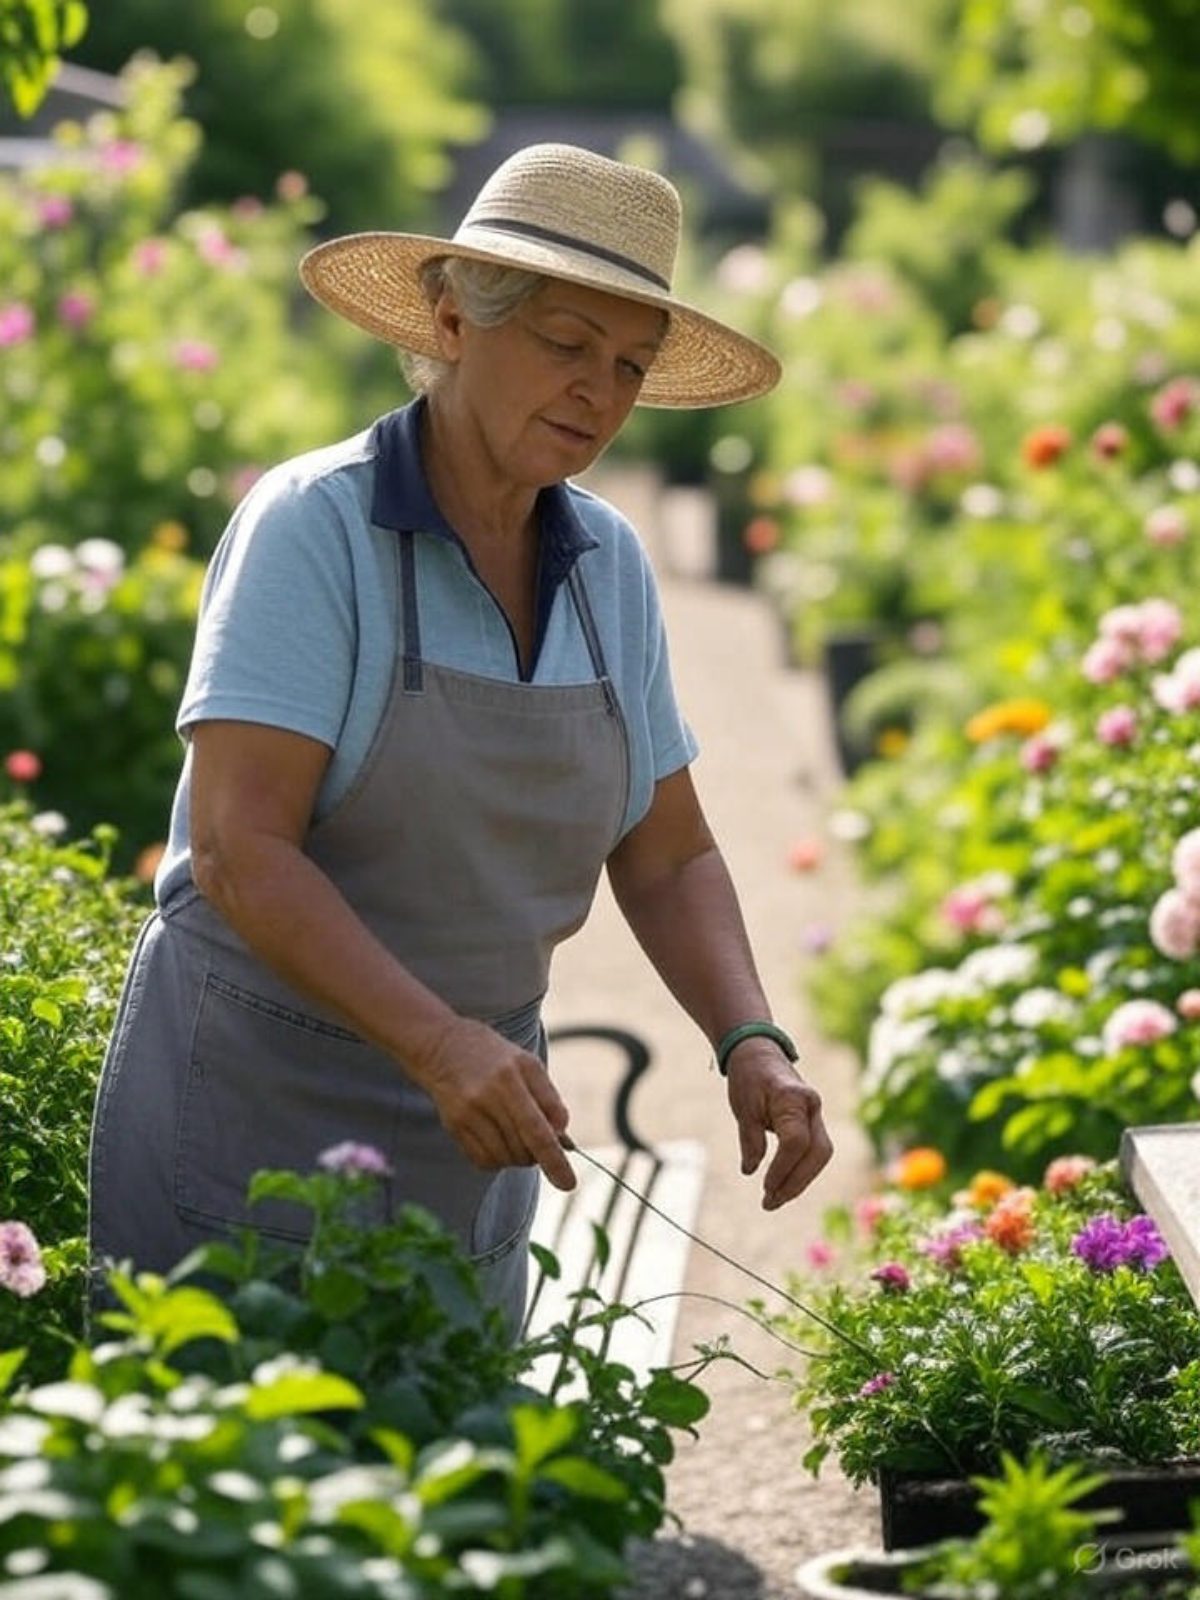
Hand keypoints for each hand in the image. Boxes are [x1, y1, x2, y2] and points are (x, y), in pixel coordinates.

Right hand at [413, 1017, 576, 1191]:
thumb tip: (562, 1137)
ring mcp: (466, 1115)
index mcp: (510, 1080)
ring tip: (516, 1134)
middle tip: (538, 1139)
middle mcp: (486, 1099)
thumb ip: (550, 1099)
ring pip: (503, 1159)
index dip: (554, 1161)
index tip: (568, 1184)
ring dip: (518, 1157)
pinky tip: (498, 1139)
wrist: (444, 1047)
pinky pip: (483, 1161)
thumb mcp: (529, 1065)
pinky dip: (497, 1159)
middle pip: (521, 1149)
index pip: (536, 1131)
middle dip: (537, 1154)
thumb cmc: (495, 1056)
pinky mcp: (453, 1127)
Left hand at [724, 1040, 831, 1209]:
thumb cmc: (749, 1078)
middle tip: (771, 1202)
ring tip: (775, 1200)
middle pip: (817, 1152)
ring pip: (820, 1155)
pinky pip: (815, 1151)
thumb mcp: (743, 1108)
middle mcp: (812, 1106)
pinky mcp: (813, 1122)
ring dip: (800, 1181)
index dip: (782, 1169)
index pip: (796, 1142)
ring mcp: (816, 1114)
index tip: (764, 1187)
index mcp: (793, 1098)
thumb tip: (751, 1171)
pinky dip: (801, 1170)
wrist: (758, 1053)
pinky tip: (783, 1186)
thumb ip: (750, 1140)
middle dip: (796, 1182)